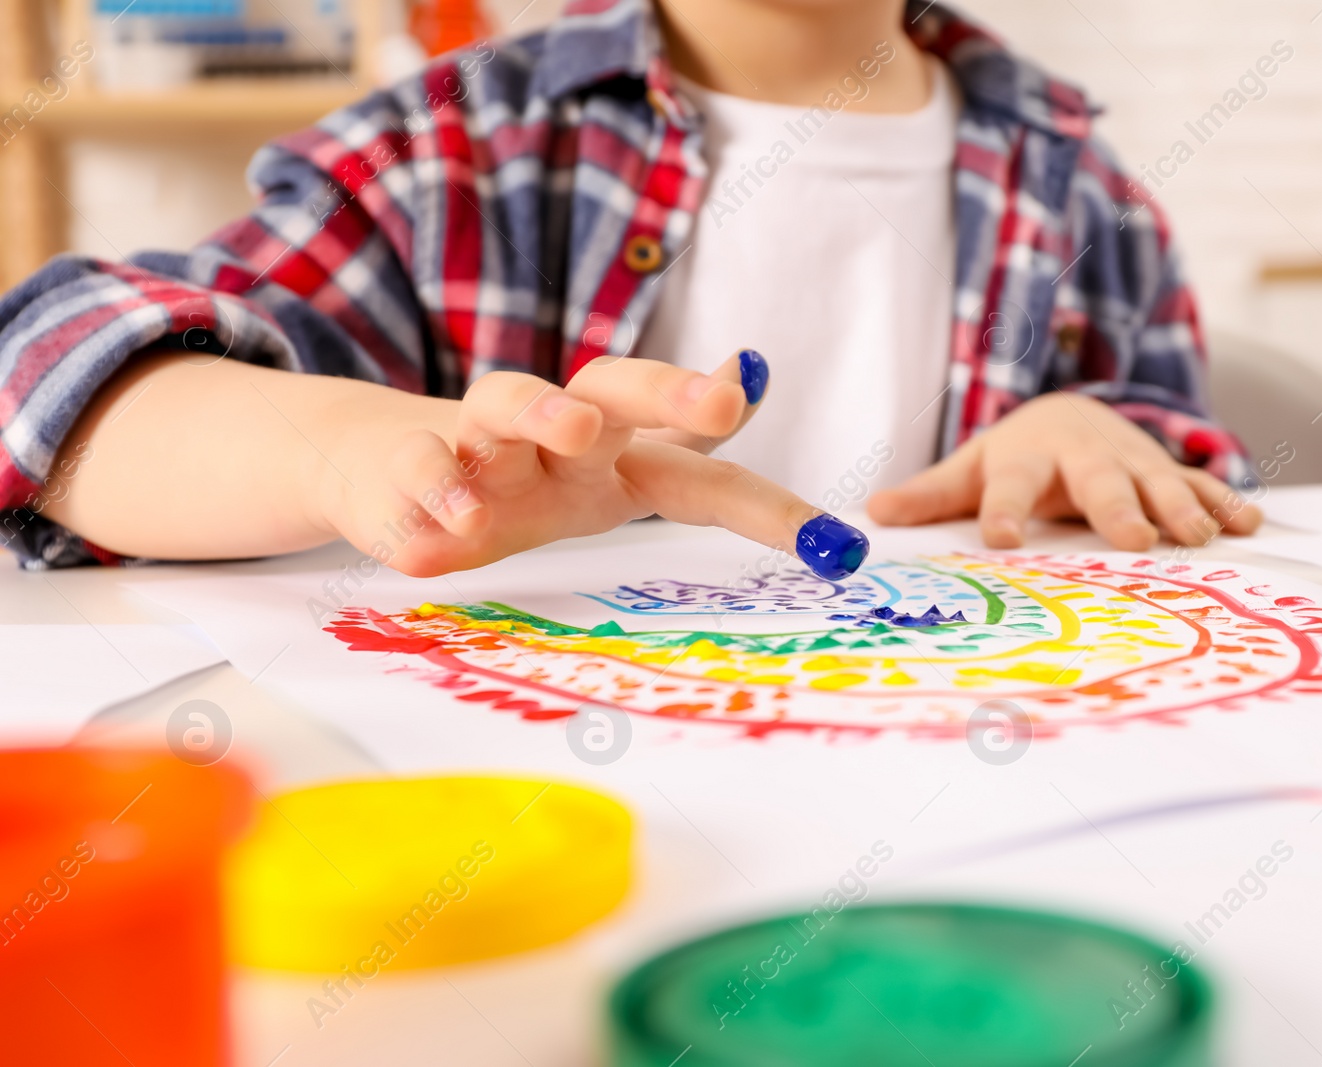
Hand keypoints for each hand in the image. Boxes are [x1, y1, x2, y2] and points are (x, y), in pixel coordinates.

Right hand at [315, 352, 862, 576]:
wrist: (385, 467)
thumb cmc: (525, 476)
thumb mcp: (613, 476)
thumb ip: (689, 458)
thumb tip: (758, 377)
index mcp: (619, 456)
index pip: (705, 473)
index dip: (769, 508)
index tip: (836, 547)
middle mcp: (557, 434)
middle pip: (614, 389)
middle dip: (671, 391)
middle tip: (724, 401)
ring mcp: (481, 444)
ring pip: (509, 405)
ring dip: (546, 410)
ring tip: (576, 429)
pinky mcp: (408, 466)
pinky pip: (421, 465)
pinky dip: (437, 486)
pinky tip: (456, 521)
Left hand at [867, 392, 1260, 549]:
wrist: (1069, 413)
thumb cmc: (1016, 456)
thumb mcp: (972, 469)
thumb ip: (931, 495)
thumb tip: (872, 512)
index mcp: (1026, 457)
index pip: (1009, 486)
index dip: (1004, 511)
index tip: (1001, 538)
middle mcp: (1083, 457)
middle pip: (1100, 482)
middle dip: (1117, 507)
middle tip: (1134, 539)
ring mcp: (1131, 461)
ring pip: (1158, 482)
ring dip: (1181, 509)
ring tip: (1200, 538)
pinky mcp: (1166, 470)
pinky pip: (1199, 484)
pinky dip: (1224, 503)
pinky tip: (1248, 527)